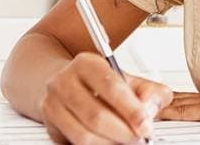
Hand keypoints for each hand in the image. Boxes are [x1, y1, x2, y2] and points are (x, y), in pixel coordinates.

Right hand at [39, 52, 173, 143]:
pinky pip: (74, 143)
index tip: (145, 125)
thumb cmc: (101, 83)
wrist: (68, 84)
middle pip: (96, 115)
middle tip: (139, 138)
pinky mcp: (49, 125)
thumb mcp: (130, 80)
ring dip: (110, 143)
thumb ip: (149, 91)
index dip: (131, 110)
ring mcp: (53, 103)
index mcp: (87, 64)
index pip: (111, 87)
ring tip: (126, 142)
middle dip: (123, 132)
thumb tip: (149, 108)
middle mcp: (65, 81)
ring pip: (83, 134)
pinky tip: (110, 143)